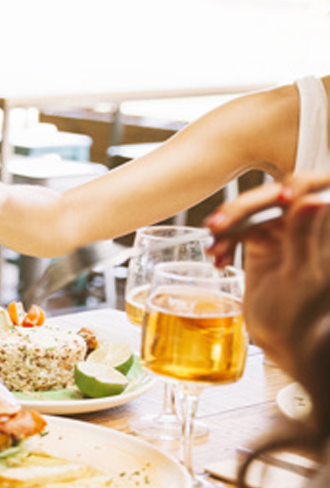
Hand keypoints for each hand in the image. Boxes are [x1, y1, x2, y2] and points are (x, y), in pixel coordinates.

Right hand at [206, 172, 329, 373]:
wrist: (283, 343)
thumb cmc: (302, 317)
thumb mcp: (302, 276)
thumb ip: (305, 236)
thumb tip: (315, 199)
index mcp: (324, 230)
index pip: (314, 191)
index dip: (298, 186)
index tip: (281, 197)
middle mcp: (306, 226)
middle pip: (274, 199)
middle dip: (244, 208)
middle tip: (220, 222)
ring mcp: (283, 233)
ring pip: (252, 213)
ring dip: (228, 226)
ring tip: (212, 243)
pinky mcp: (261, 243)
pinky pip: (238, 231)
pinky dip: (225, 243)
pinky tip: (217, 259)